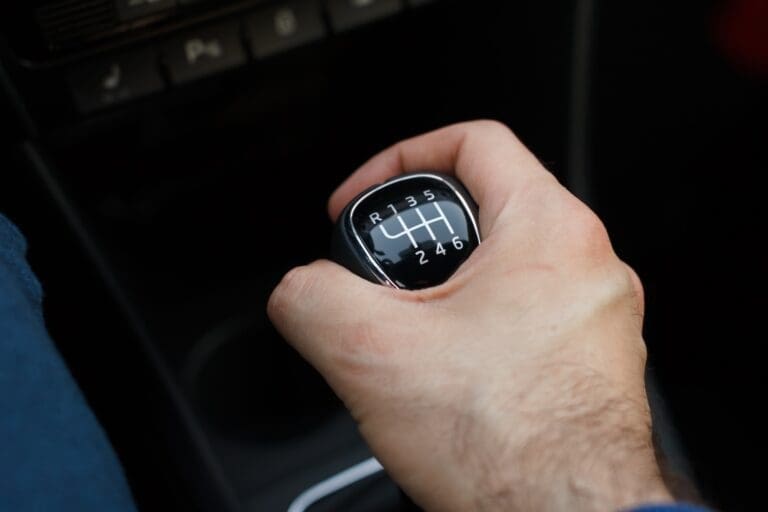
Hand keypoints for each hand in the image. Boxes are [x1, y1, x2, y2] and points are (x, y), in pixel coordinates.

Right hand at [268, 121, 671, 510]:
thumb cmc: (511, 448)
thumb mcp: (371, 356)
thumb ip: (311, 299)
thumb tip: (299, 290)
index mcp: (547, 230)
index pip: (472, 140)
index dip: (399, 157)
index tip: (364, 199)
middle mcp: (587, 263)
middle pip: (485, 204)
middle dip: (418, 234)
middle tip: (383, 271)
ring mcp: (595, 313)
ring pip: (504, 265)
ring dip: (446, 286)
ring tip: (410, 327)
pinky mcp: (591, 359)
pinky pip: (525, 313)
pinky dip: (477, 324)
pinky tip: (447, 367)